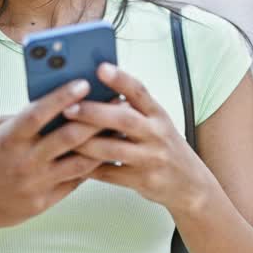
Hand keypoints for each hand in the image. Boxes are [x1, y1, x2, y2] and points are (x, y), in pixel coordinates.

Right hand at [0, 79, 105, 234]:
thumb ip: (20, 118)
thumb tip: (51, 102)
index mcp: (9, 139)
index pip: (38, 113)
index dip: (62, 97)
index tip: (84, 83)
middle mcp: (24, 160)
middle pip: (67, 137)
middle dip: (95, 118)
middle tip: (116, 104)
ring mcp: (36, 183)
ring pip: (79, 162)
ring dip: (102, 144)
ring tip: (118, 129)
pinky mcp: (44, 201)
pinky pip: (75, 181)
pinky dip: (92, 167)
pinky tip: (106, 154)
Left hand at [61, 63, 213, 214]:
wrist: (190, 185)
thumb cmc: (164, 147)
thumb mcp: (157, 123)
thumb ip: (132, 108)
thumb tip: (93, 90)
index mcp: (158, 114)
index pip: (140, 92)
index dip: (120, 79)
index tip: (100, 68)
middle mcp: (157, 134)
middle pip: (124, 120)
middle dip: (93, 112)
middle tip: (68, 107)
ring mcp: (151, 159)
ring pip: (113, 150)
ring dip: (85, 142)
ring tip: (62, 135)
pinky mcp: (143, 181)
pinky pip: (110, 174)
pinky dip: (88, 168)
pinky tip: (70, 161)